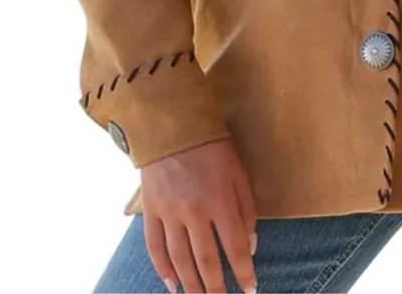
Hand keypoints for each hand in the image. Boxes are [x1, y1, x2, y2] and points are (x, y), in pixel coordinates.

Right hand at [140, 137, 257, 293]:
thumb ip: (247, 209)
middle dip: (216, 287)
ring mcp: (169, 212)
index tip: (250, 290)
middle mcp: (194, 211)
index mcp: (220, 200)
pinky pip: (155, 247)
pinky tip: (172, 284)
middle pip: (206, 261)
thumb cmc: (211, 147)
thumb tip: (250, 246)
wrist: (171, 124)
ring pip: (180, 260)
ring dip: (191, 285)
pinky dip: (163, 269)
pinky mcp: (150, 210)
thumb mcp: (238, 171)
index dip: (244, 272)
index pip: (236, 247)